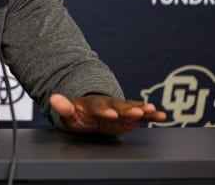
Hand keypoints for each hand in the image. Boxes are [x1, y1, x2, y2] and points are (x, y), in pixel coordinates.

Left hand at [49, 93, 166, 134]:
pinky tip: (161, 116)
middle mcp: (110, 105)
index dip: (104, 110)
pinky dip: (151, 115)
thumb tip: (53, 98)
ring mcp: (121, 109)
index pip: (98, 107)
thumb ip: (63, 107)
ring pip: (132, 108)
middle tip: (138, 112)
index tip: (110, 114)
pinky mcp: (130, 115)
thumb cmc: (79, 114)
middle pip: (119, 107)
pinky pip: (142, 114)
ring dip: (143, 110)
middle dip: (128, 110)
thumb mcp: (69, 113)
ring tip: (153, 110)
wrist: (90, 111)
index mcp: (93, 105)